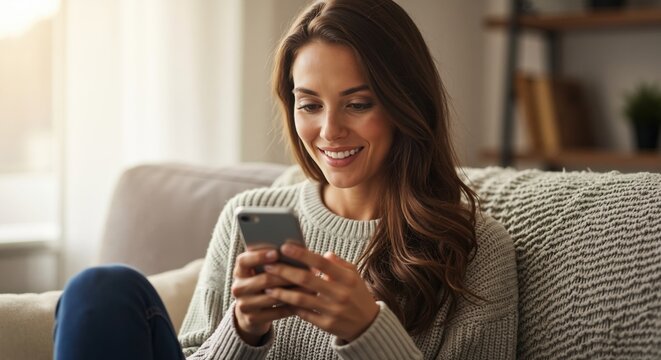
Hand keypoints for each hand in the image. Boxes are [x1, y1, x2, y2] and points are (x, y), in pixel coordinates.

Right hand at [231, 248, 296, 344]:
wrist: (251, 312)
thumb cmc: (262, 283)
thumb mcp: (260, 271)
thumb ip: (272, 260)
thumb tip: (296, 248)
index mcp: (239, 271)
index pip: (243, 260)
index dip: (259, 256)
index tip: (276, 252)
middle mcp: (238, 288)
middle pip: (263, 279)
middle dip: (286, 276)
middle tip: (305, 272)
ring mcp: (244, 305)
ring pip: (272, 297)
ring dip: (293, 292)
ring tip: (310, 287)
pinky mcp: (252, 319)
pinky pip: (276, 312)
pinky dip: (291, 307)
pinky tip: (304, 302)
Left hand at [263, 244, 379, 341]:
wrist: (368, 324)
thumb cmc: (357, 294)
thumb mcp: (354, 275)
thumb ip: (338, 263)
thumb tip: (323, 254)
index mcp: (347, 278)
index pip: (321, 262)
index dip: (302, 254)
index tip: (285, 247)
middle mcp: (340, 294)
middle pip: (307, 280)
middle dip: (285, 271)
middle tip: (269, 265)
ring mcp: (333, 311)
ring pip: (301, 299)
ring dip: (282, 292)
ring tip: (268, 286)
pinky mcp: (326, 325)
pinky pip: (304, 314)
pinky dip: (290, 306)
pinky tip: (280, 300)